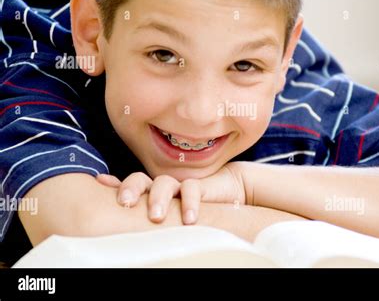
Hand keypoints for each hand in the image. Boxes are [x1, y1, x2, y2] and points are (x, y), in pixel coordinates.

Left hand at [96, 162, 251, 224]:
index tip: (101, 181)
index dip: (115, 184)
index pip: (129, 188)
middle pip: (140, 180)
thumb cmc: (192, 216)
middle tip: (125, 203)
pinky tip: (189, 220)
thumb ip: (151, 226)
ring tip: (156, 217)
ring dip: (158, 198)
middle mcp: (160, 190)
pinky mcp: (198, 186)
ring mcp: (178, 187)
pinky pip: (191, 189)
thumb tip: (129, 245)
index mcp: (148, 196)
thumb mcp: (169, 222)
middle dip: (131, 188)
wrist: (228, 196)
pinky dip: (189, 203)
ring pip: (162, 183)